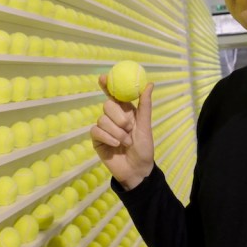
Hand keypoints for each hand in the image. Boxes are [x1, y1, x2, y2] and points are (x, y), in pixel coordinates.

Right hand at [90, 73, 154, 190]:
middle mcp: (113, 117)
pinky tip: (115, 145)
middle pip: (107, 105)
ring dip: (116, 132)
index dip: (107, 84)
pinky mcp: (97, 139)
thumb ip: (145, 105)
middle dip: (119, 117)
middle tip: (128, 127)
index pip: (114, 94)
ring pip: (102, 119)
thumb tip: (149, 83)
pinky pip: (96, 131)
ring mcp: (103, 128)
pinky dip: (108, 137)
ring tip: (125, 142)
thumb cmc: (144, 147)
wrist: (137, 169)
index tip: (104, 77)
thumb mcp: (145, 126)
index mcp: (125, 111)